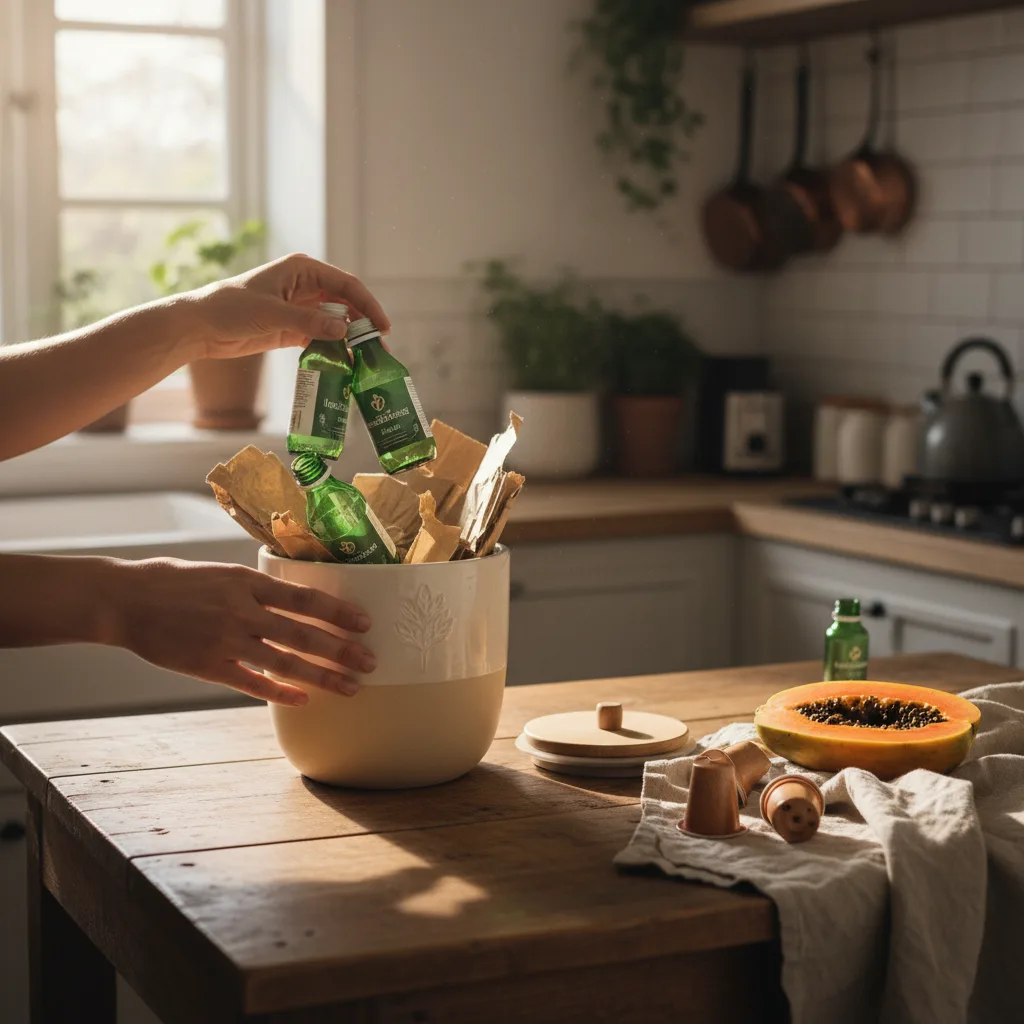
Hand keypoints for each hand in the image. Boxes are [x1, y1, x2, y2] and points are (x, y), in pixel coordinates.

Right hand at [109, 557, 375, 705]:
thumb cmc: (177, 581)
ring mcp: (226, 641)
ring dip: (322, 677)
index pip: (305, 599)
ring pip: (285, 664)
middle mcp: (242, 612)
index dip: (338, 612)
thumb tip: (299, 598)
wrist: (128, 600)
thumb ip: (259, 588)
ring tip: (350, 687)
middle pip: (303, 635)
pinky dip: (281, 693)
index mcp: (247, 583)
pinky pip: (253, 684)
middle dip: (341, 651)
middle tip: (371, 662)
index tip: (365, 622)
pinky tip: (304, 700)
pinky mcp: (209, 667)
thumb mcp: (224, 572)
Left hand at [184, 253, 391, 360]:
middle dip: (363, 324)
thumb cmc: (230, 308)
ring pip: (336, 322)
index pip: (345, 284)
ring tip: (366, 359)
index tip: (382, 325)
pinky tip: (346, 363)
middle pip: (345, 303)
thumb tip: (344, 330)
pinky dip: (334, 349)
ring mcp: (300, 308)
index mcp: (302, 270)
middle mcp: (305, 286)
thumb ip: (309, 322)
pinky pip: (322, 337)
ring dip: (351, 339)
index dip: (367, 304)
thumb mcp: (272, 313)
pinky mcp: (293, 329)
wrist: (201, 326)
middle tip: (379, 347)